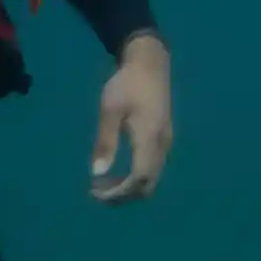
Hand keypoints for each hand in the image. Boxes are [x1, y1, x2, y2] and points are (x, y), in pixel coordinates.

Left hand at [90, 31, 171, 203]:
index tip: (96, 193)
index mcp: (149, 139)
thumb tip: (97, 173)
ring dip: (129, 188)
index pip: (138, 180)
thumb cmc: (126, 84)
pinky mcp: (163, 139)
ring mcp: (165, 143)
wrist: (150, 65)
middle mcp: (162, 146)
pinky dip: (135, 178)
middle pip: (147, 185)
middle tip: (97, 193)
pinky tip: (117, 171)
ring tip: (103, 184)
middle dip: (123, 195)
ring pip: (152, 179)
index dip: (119, 193)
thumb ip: (105, 141)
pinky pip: (152, 169)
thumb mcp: (110, 110)